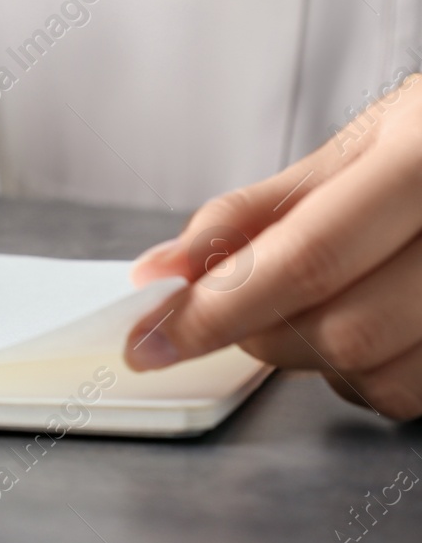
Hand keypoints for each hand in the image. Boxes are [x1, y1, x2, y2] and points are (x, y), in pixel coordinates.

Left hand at [125, 74, 421, 418]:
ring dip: (315, 359)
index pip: (305, 261)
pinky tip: (366, 324)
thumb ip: (253, 212)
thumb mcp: (355, 148)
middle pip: (339, 330)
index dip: (214, 312)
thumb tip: (162, 270)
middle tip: (234, 304)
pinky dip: (365, 376)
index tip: (148, 343)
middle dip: (260, 330)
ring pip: (376, 375)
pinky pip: (412, 394)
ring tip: (317, 301)